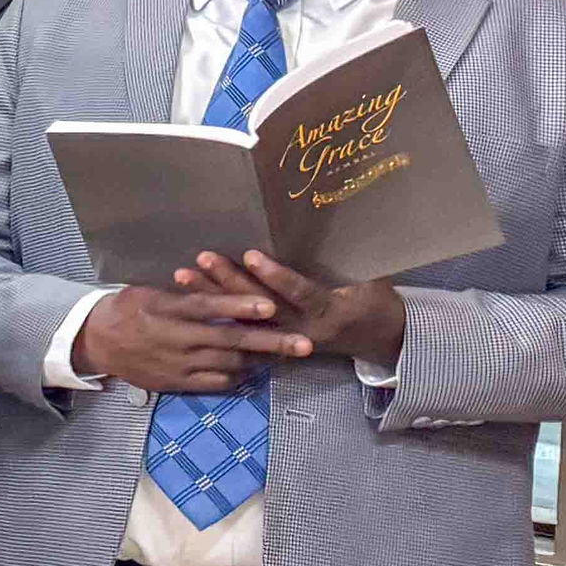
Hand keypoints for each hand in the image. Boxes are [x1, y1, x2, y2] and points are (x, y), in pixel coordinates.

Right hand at [71, 282, 307, 394]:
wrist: (96, 342)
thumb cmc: (126, 309)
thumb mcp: (151, 294)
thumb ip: (187, 296)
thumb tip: (222, 289)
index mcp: (167, 311)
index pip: (209, 307)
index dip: (240, 306)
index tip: (271, 305)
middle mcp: (176, 339)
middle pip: (229, 340)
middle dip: (271, 342)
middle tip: (305, 344)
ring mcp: (177, 364)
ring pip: (228, 364)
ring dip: (262, 360)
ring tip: (289, 355)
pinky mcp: (175, 382)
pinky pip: (213, 383)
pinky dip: (237, 376)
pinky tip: (254, 370)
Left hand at [178, 250, 406, 365]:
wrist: (381, 340)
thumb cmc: (377, 300)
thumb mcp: (373, 277)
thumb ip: (348, 257)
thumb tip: (335, 218)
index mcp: (331, 311)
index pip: (299, 292)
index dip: (274, 275)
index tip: (250, 254)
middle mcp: (304, 329)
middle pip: (260, 306)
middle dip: (229, 283)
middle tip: (202, 259)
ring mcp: (286, 341)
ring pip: (242, 320)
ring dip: (211, 298)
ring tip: (183, 276)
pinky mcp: (275, 347)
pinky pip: (239, 333)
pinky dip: (215, 317)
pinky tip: (188, 303)